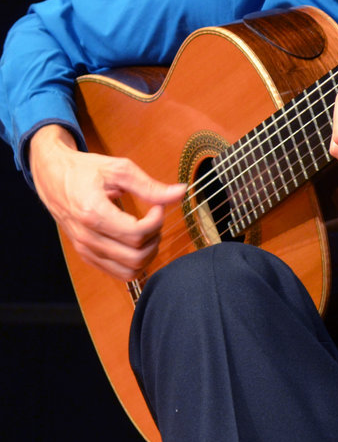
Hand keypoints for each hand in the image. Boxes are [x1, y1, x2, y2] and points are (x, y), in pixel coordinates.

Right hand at [30, 125, 185, 280]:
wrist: (53, 177)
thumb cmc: (85, 170)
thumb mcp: (119, 169)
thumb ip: (150, 186)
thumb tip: (180, 192)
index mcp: (92, 213)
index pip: (136, 233)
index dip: (156, 221)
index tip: (158, 206)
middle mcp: (86, 236)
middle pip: (135, 256)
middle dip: (155, 238)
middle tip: (154, 218)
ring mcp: (84, 249)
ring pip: (129, 270)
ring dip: (148, 253)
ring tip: (147, 230)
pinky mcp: (86, 255)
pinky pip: (118, 272)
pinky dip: (135, 262)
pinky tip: (138, 240)